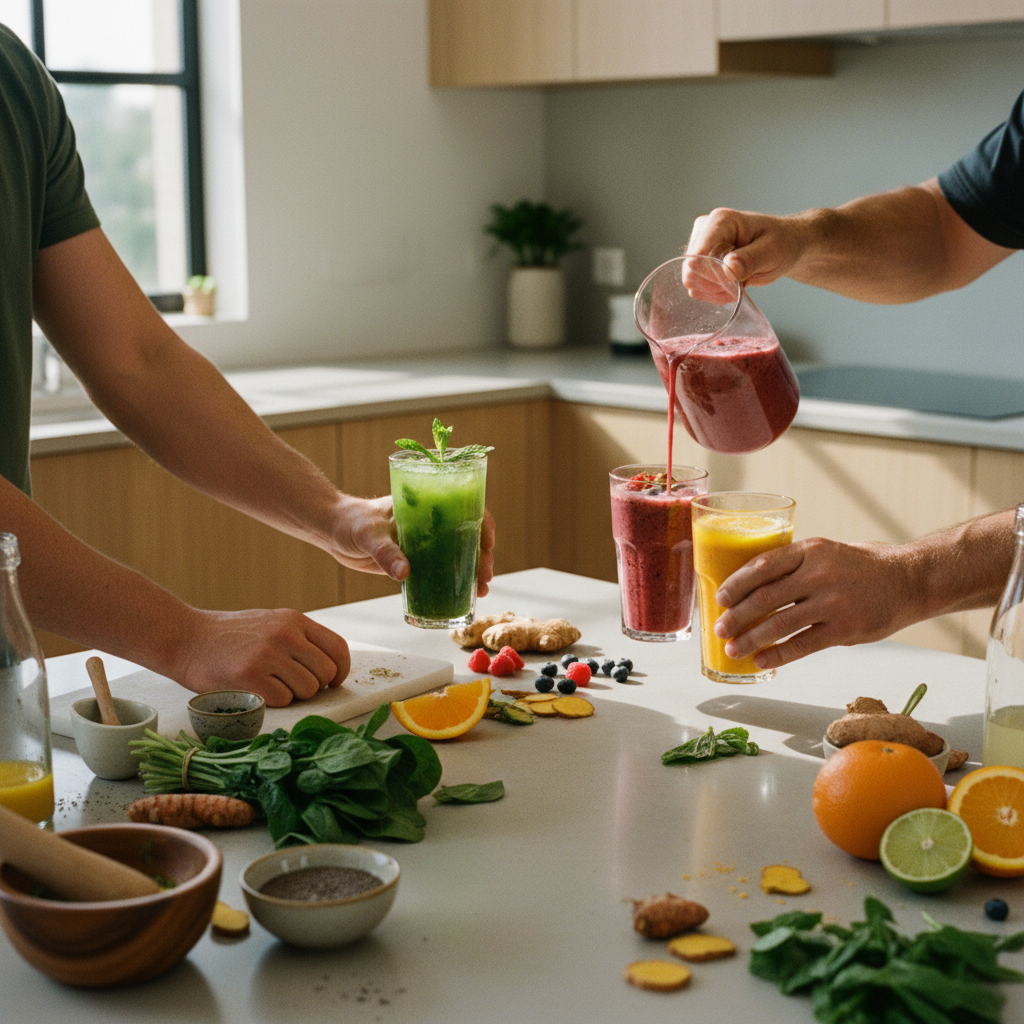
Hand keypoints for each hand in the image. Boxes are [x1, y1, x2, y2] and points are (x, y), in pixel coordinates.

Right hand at [175, 608, 351, 706]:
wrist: (186, 638)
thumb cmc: (231, 636)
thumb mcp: (271, 623)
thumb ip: (300, 639)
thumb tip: (332, 667)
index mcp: (294, 620)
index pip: (338, 648)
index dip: (341, 670)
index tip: (333, 682)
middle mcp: (285, 634)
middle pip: (326, 673)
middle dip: (315, 686)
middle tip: (291, 685)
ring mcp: (268, 654)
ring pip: (307, 690)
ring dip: (293, 695)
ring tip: (270, 684)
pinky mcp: (250, 676)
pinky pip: (283, 700)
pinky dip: (273, 702)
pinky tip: (256, 690)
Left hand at [330, 495, 496, 596]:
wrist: (332, 531)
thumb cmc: (351, 522)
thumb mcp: (369, 535)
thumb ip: (386, 553)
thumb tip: (405, 573)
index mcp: (424, 505)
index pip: (463, 506)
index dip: (481, 522)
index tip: (488, 542)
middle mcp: (429, 523)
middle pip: (466, 535)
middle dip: (482, 555)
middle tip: (486, 575)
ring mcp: (422, 543)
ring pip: (456, 555)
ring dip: (472, 571)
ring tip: (482, 590)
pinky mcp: (413, 561)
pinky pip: (439, 571)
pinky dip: (452, 582)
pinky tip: (463, 596)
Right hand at [686, 208, 807, 289]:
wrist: (782, 245)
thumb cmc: (780, 242)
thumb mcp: (772, 251)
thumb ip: (750, 260)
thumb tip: (728, 268)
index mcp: (720, 221)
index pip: (698, 256)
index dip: (713, 275)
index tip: (737, 280)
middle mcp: (704, 230)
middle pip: (692, 271)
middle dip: (716, 284)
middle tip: (742, 282)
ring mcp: (699, 246)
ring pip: (692, 281)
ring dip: (716, 291)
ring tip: (738, 283)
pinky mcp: (699, 262)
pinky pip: (696, 287)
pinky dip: (714, 293)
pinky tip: (731, 286)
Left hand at [711, 537, 911, 669]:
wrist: (908, 580)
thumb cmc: (859, 567)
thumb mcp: (825, 553)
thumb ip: (794, 566)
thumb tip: (750, 586)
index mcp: (810, 550)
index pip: (762, 565)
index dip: (736, 584)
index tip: (721, 598)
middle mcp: (820, 574)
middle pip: (765, 598)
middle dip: (737, 616)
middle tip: (720, 628)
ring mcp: (833, 602)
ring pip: (780, 625)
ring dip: (751, 639)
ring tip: (733, 649)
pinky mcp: (845, 629)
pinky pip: (803, 645)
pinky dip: (778, 655)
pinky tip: (761, 661)